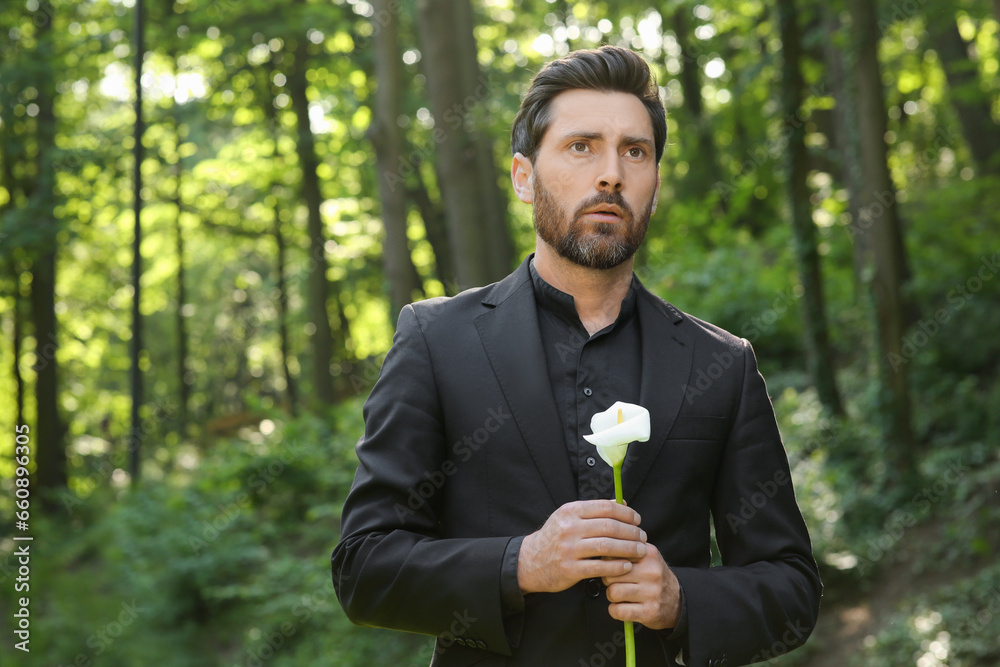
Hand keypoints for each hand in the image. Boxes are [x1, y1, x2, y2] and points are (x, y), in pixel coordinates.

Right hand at [518, 499, 646, 594]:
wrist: (530, 562)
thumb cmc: (555, 538)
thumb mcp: (568, 517)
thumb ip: (593, 510)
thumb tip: (621, 501)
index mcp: (570, 512)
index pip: (605, 508)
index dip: (626, 513)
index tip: (637, 520)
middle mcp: (569, 528)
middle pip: (609, 527)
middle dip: (631, 532)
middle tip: (642, 537)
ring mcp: (569, 549)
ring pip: (607, 546)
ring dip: (628, 549)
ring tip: (640, 551)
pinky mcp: (570, 569)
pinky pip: (600, 567)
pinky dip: (617, 566)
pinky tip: (627, 566)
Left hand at [602, 542, 680, 629]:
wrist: (677, 600)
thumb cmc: (653, 577)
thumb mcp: (646, 555)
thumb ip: (627, 547)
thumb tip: (601, 546)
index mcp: (648, 554)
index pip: (614, 553)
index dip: (608, 561)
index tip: (612, 566)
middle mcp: (652, 572)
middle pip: (611, 574)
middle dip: (608, 580)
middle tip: (616, 582)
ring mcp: (652, 593)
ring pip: (613, 592)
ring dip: (611, 596)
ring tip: (619, 595)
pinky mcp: (649, 612)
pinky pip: (618, 610)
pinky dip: (614, 610)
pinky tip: (621, 607)